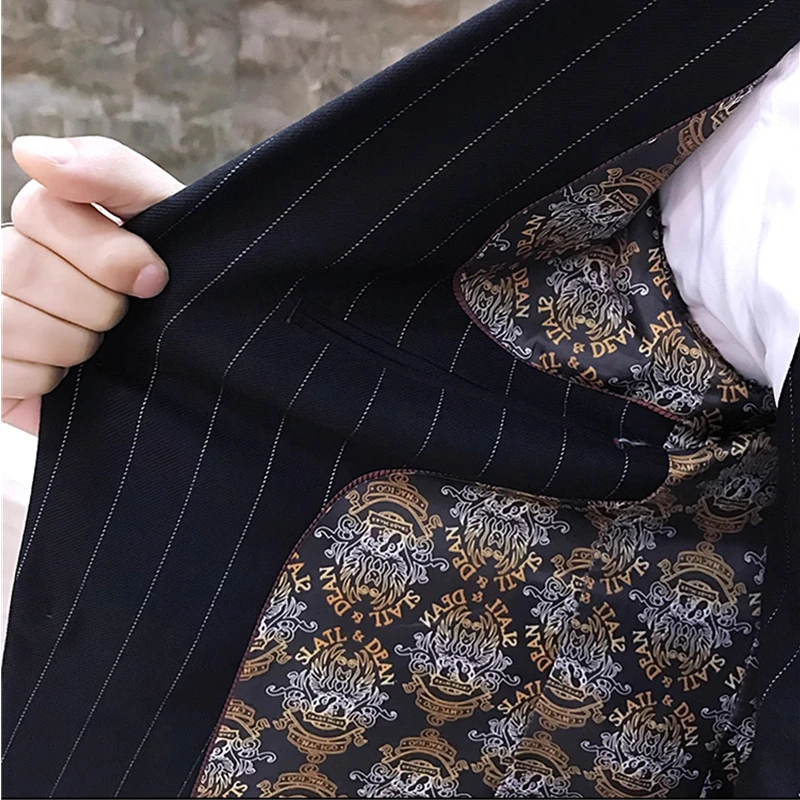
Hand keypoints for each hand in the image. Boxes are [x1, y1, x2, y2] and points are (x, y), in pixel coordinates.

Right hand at [2, 136, 183, 434]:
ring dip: (73, 342)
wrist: (199, 354)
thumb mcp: (163, 216)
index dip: (102, 250)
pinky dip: (49, 379)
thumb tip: (30, 152)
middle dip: (95, 302)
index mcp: (47, 220)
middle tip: (125, 316)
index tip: (151, 277)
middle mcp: (8, 260)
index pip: (38, 209)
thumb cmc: (179, 280)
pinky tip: (73, 375)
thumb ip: (109, 171)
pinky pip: (1, 371)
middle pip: (18, 266)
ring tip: (101, 347)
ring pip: (5, 321)